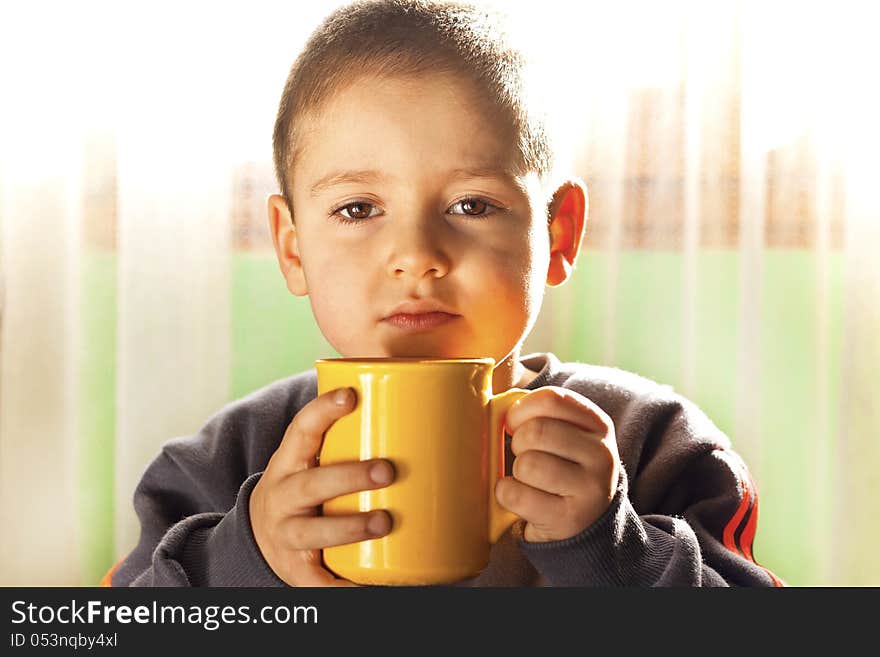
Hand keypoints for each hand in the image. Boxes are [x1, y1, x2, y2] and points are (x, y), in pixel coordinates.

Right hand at [249, 387, 394, 585]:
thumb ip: (350, 440)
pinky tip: (370, 585)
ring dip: (350, 527)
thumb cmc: (307, 487)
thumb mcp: (312, 460)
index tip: (350, 395)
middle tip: (387, 471)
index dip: (323, 410)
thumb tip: (425, 418)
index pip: (301, 429)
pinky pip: (319, 581)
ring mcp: (286, 534)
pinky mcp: (296, 569)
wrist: (261, 534)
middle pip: (311, 484)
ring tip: (384, 523)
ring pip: (313, 532)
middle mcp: (283, 496)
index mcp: (290, 461)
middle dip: (349, 476)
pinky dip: (344, 586)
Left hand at [495, 387, 619, 542]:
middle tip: (524, 455)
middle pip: (537, 431)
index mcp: (598, 425)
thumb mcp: (566, 435)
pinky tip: (520, 497)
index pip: (551, 400)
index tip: (515, 424)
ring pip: (528, 464)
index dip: (521, 410)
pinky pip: (517, 495)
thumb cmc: (563, 467)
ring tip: (528, 479)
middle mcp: (601, 454)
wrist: (586, 523)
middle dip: (518, 443)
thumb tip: (498, 396)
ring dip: (516, 472)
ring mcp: (590, 488)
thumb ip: (538, 412)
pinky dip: (506, 494)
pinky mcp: (569, 518)